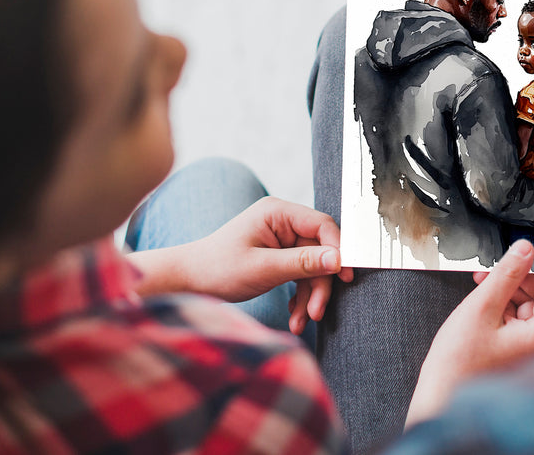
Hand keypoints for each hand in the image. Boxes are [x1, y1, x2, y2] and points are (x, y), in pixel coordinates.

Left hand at [129, 197, 352, 334]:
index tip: (346, 276)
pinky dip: (300, 297)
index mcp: (278, 213)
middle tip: (317, 312)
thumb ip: (302, 263)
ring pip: (312, 267)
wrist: (188, 283)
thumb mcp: (263, 268)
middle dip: (319, 283)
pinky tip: (295, 315)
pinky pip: (300, 275)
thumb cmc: (217, 269)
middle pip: (320, 251)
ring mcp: (281, 239)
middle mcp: (282, 222)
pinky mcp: (279, 256)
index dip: (338, 250)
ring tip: (301, 321)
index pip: (322, 225)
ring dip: (310, 296)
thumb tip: (338, 260)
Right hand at [406, 240, 533, 425]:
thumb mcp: (480, 309)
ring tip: (486, 282)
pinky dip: (506, 307)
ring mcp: (531, 352)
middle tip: (504, 268)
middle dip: (529, 280)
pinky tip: (485, 300)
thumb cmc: (458, 368)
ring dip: (514, 291)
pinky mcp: (516, 355)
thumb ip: (506, 275)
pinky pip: (520, 323)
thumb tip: (525, 250)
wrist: (440, 403)